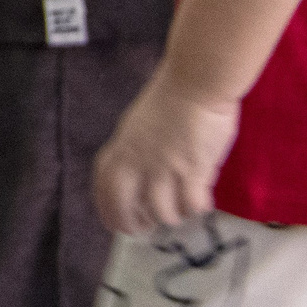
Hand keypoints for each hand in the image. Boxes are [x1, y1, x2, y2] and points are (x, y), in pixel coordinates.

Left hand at [91, 69, 238, 235]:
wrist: (197, 79)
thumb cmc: (173, 96)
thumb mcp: (141, 123)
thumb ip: (138, 149)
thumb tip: (142, 176)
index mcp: (124, 144)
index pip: (103, 184)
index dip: (106, 208)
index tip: (114, 223)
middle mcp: (139, 159)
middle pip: (123, 205)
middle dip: (132, 224)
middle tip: (146, 227)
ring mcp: (165, 165)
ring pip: (161, 211)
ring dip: (172, 217)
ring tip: (182, 210)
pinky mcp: (193, 168)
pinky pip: (192, 204)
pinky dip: (196, 208)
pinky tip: (202, 201)